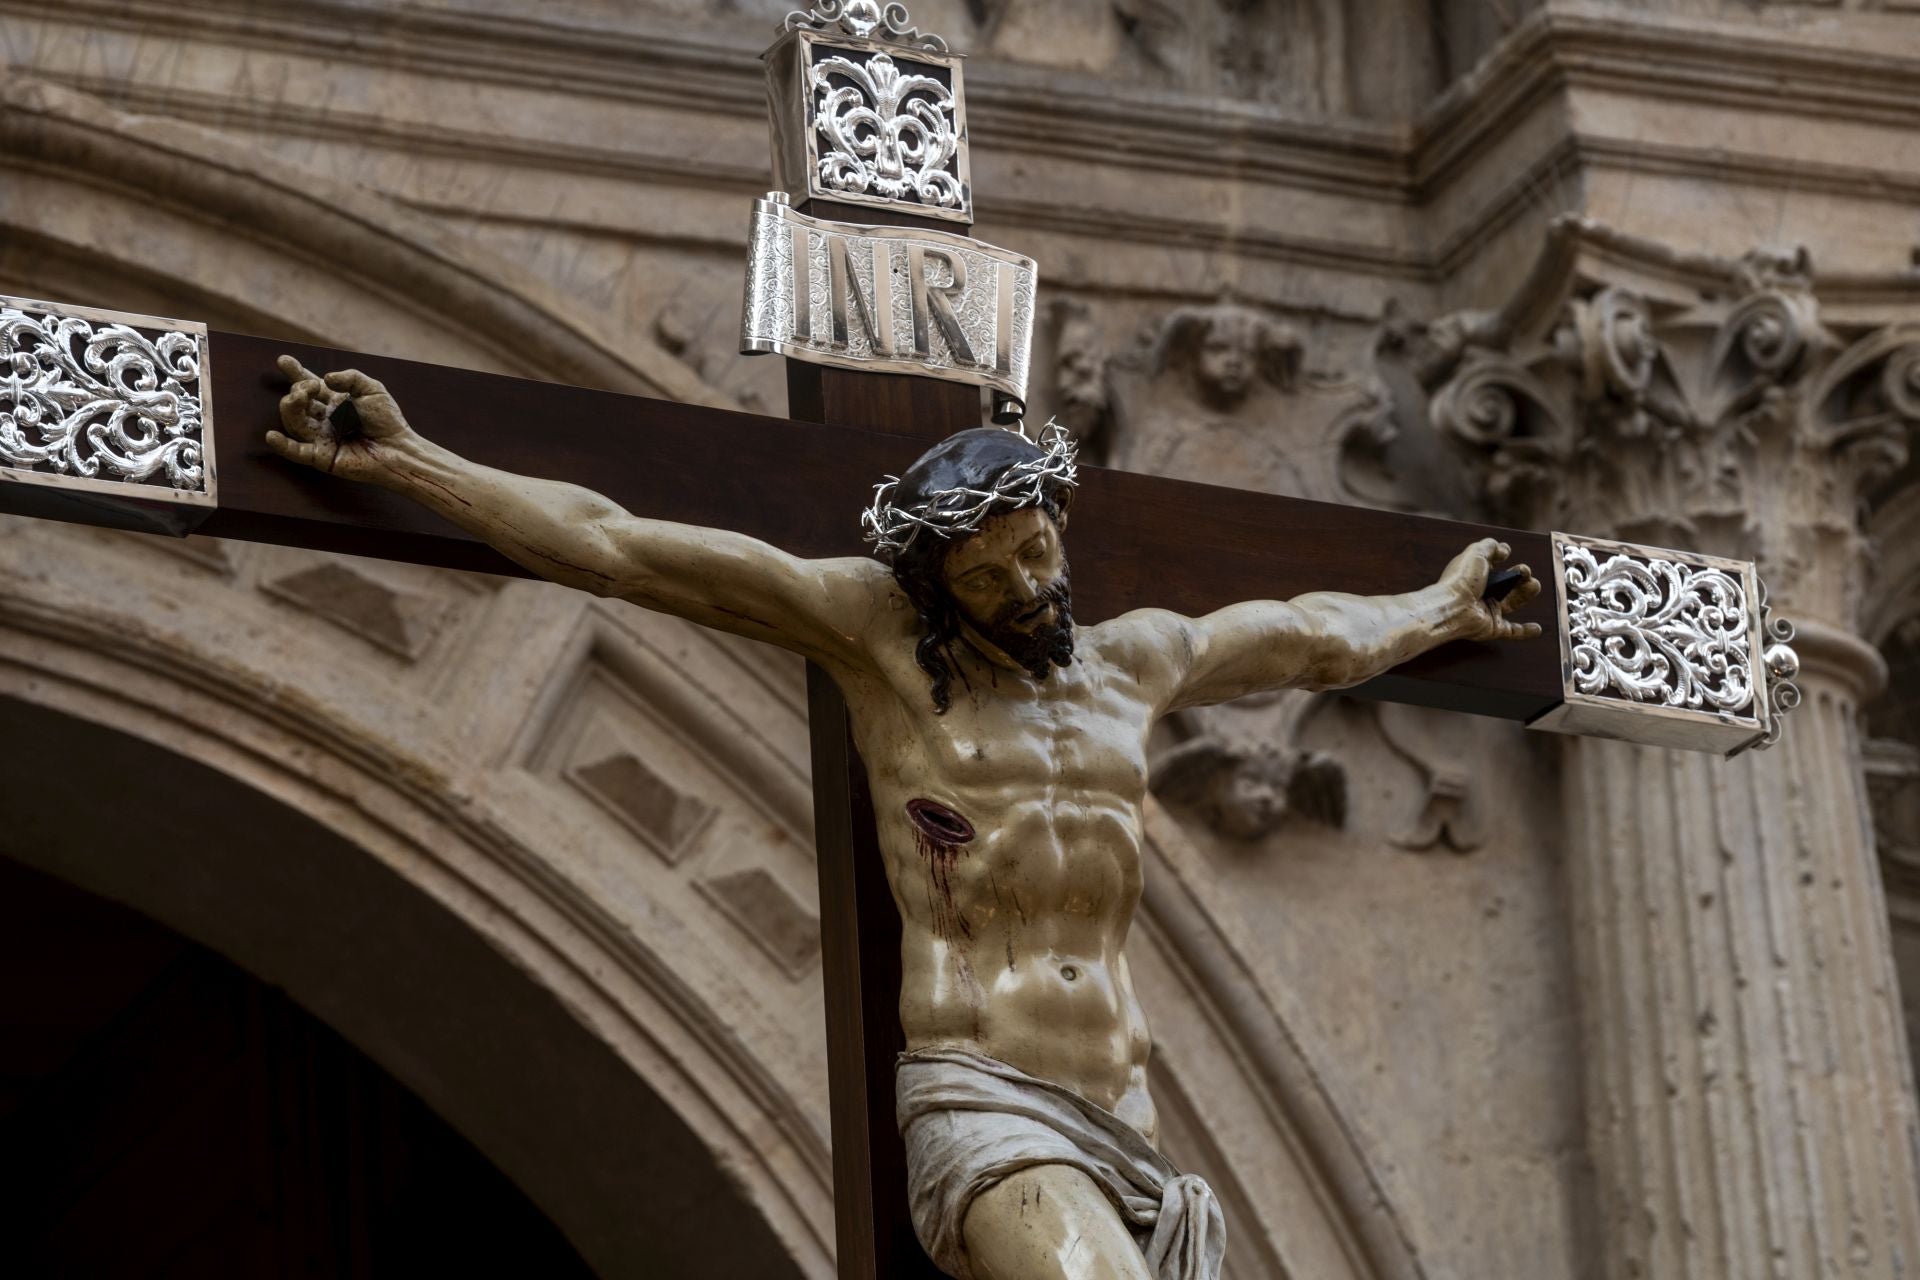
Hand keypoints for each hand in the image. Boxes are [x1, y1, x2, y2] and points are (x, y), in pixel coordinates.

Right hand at [266, 355, 416, 482]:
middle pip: (297, 403)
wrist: (400, 448)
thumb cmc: (388, 420)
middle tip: (311, 387)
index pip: (308, 386)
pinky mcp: (323, 457)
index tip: (283, 360)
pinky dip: (284, 445)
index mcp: (333, 402)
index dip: (295, 373)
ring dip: (292, 407)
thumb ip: (350, 378)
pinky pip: (298, 452)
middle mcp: (323, 419)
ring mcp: (321, 438)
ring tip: (301, 396)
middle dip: (298, 391)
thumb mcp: (372, 389)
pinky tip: (272, 436)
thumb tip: (324, 379)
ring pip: (294, 422)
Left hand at [1439, 537, 1542, 642]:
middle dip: (1519, 576)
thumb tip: (1504, 549)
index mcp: (1473, 576)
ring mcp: (1487, 611)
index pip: (1490, 567)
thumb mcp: (1475, 554)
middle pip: (1505, 585)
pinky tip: (1536, 628)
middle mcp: (1480, 594)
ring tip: (1534, 585)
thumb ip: (1490, 546)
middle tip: (1524, 571)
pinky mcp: (1493, 628)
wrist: (1452, 607)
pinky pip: (1511, 632)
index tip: (1506, 553)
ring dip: (1526, 594)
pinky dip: (1524, 632)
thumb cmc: (1461, 580)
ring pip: (1512, 603)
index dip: (1499, 558)